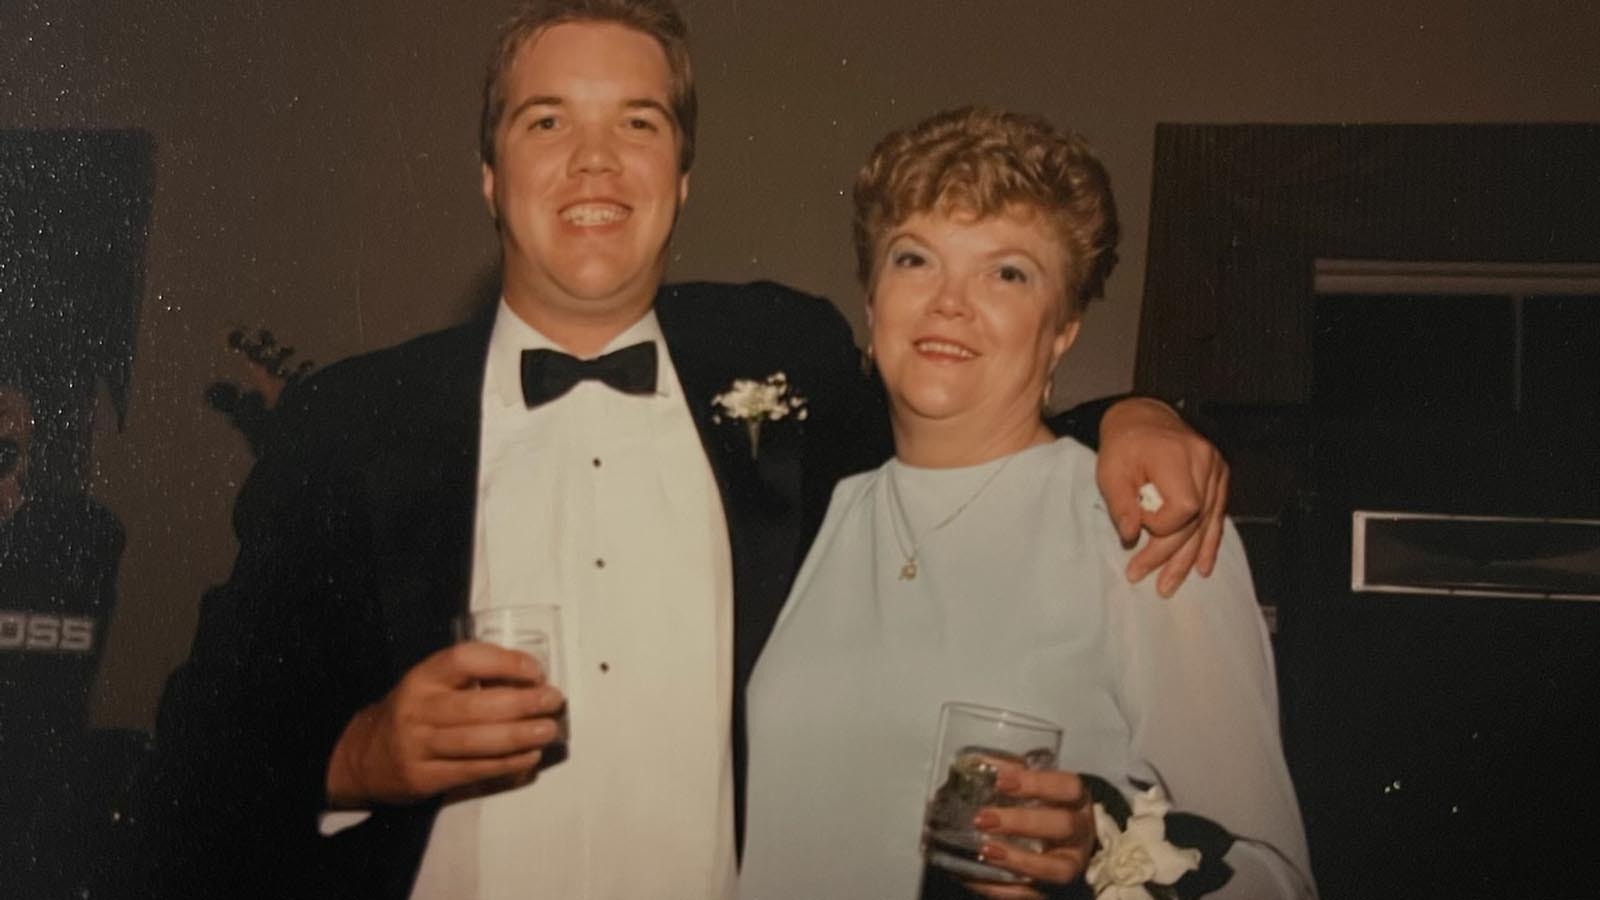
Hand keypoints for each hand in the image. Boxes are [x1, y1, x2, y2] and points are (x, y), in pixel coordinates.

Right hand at [324, 642, 564, 806]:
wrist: (363, 756)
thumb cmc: (414, 712)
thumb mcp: (430, 685)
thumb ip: (470, 680)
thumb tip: (532, 681)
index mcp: (422, 677)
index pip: (463, 659)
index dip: (504, 662)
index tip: (535, 670)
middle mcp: (417, 709)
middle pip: (476, 706)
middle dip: (522, 703)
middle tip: (553, 701)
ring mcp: (417, 746)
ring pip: (476, 742)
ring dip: (520, 736)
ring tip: (549, 730)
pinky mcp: (423, 778)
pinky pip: (472, 770)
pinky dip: (507, 764)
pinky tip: (529, 755)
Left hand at [962, 766, 1094, 898]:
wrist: (1067, 847)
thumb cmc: (1046, 810)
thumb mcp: (1036, 788)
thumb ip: (1010, 774)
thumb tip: (976, 763)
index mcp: (1076, 801)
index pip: (1067, 787)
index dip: (1036, 783)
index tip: (1001, 781)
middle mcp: (1080, 834)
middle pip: (1062, 826)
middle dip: (1021, 822)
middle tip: (983, 818)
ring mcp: (1070, 866)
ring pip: (1056, 869)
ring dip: (1018, 860)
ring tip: (985, 850)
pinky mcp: (1054, 891)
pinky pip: (1031, 895)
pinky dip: (1000, 888)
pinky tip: (973, 877)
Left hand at [1096, 397, 1228, 596]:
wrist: (1142, 418)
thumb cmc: (1123, 443)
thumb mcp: (1110, 470)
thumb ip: (1120, 503)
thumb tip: (1130, 536)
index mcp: (1177, 455)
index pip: (1182, 507)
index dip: (1159, 525)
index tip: (1136, 524)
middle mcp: (1204, 461)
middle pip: (1195, 521)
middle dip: (1168, 553)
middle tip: (1141, 575)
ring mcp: (1216, 468)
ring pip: (1207, 523)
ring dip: (1187, 557)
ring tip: (1169, 584)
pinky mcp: (1219, 477)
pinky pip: (1217, 516)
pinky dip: (1208, 543)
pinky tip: (1202, 567)